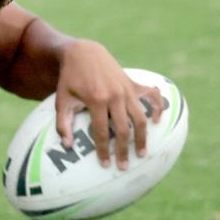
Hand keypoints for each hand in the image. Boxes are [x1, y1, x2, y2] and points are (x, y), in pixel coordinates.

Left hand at [53, 40, 164, 169]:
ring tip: (142, 153)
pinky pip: (152, 96)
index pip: (102, 132)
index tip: (105, 164)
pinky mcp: (133, 83)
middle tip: (124, 166)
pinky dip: (157, 107)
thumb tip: (67, 145)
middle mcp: (115, 95)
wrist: (83, 52)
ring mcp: (126, 89)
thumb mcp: (61, 99)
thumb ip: (62, 123)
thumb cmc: (70, 78)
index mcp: (96, 99)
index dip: (104, 150)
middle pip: (124, 129)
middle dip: (124, 150)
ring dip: (142, 137)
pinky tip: (157, 121)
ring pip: (140, 117)